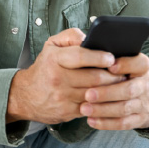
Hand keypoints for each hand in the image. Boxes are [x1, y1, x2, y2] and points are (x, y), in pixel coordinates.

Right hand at [7, 28, 127, 123]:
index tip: (112, 58)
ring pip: (95, 94)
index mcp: (55, 59)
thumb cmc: (45, 67)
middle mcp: (58, 78)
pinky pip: (91, 107)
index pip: (81, 56)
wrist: (25, 95)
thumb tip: (90, 37)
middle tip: (123, 73)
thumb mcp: (52, 45)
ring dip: (111, 90)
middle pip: (93, 78)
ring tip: (120, 84)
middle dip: (112, 75)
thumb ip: (71, 36)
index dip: (99, 57)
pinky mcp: (67, 112)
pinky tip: (109, 97)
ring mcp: (62, 97)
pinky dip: (102, 102)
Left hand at [78, 53, 148, 129]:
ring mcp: (144, 104)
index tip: (110, 65)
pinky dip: (107, 123)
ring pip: (124, 108)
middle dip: (107, 93)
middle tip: (88, 94)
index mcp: (142, 69)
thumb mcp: (130, 64)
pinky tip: (91, 121)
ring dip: (103, 110)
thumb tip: (90, 48)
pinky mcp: (140, 120)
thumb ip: (115, 57)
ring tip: (84, 108)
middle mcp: (145, 86)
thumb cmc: (132, 77)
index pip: (139, 63)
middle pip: (129, 90)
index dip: (125, 64)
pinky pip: (124, 124)